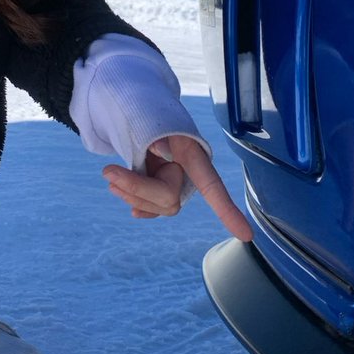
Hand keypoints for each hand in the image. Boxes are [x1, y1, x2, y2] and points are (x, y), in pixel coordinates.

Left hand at [103, 134, 253, 241]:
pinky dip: (137, 203)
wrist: (140, 120)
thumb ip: (157, 132)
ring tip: (109, 175)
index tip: (246, 235)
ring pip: (157, 206)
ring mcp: (175, 186)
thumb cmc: (150, 117)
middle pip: (168, 198)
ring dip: (130, 192)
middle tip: (107, 172)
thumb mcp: (153, 120)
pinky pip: (152, 209)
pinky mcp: (161, 193)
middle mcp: (189, 175)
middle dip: (137, 187)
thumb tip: (159, 149)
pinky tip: (128, 203)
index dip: (227, 210)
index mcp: (194, 156)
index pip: (213, 186)